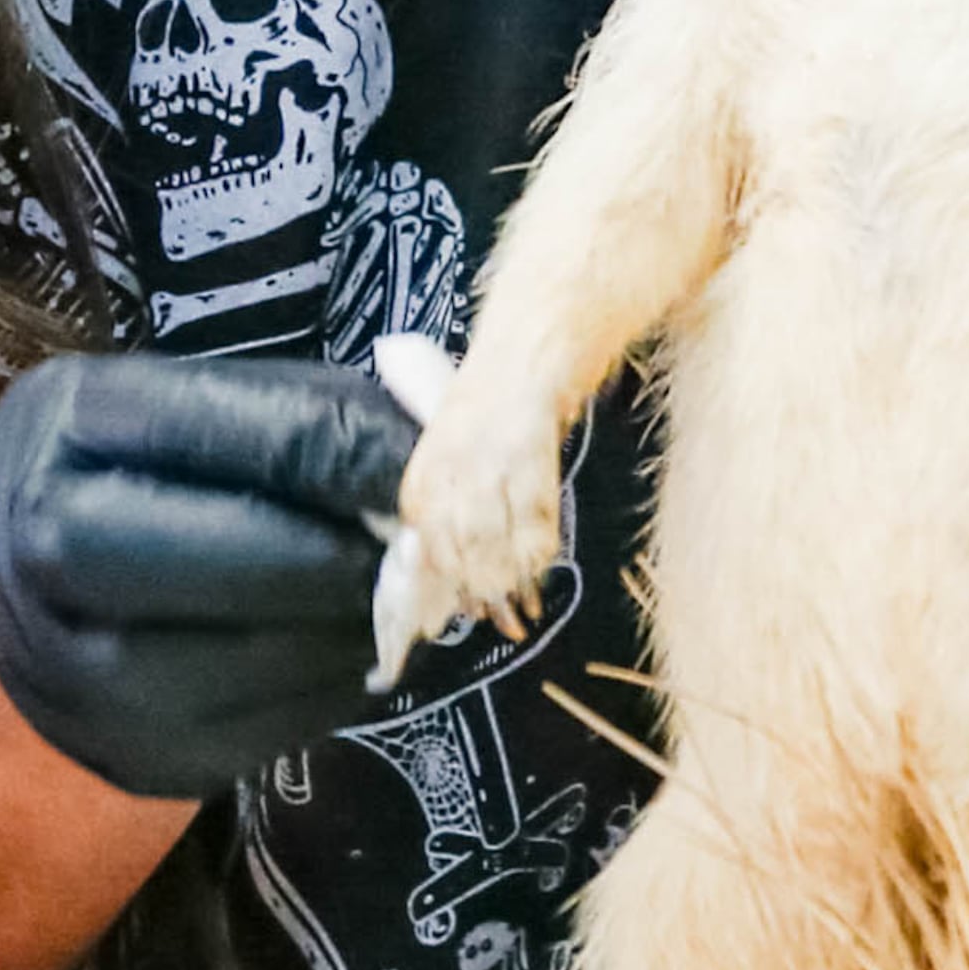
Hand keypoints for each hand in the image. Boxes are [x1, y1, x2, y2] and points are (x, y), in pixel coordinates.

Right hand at [0, 353, 415, 798]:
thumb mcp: (198, 410)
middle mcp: (44, 545)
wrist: (45, 617)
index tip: (433, 465)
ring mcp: (79, 670)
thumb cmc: (148, 481)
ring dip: (353, 628)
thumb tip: (442, 432)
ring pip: (250, 659)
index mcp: (69, 423)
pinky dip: (335, 685)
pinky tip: (355, 645)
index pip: (226, 432)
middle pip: (219, 557)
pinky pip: (269, 731)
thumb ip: (311, 411)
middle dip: (339, 556)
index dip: (345, 451)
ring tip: (401, 598)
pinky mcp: (135, 757)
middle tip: (420, 549)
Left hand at [383, 335, 566, 664]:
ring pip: (491, 537)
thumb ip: (450, 505)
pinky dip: (538, 549)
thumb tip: (458, 570)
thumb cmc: (488, 403)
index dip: (442, 583)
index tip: (456, 615)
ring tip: (522, 608)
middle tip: (499, 621)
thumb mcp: (452, 451)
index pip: (426, 538)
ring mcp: (490, 458)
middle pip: (457, 545)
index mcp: (426, 467)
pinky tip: (542, 568)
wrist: (530, 348)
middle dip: (478, 591)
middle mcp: (450, 465)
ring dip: (507, 579)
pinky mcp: (531, 450)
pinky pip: (534, 514)